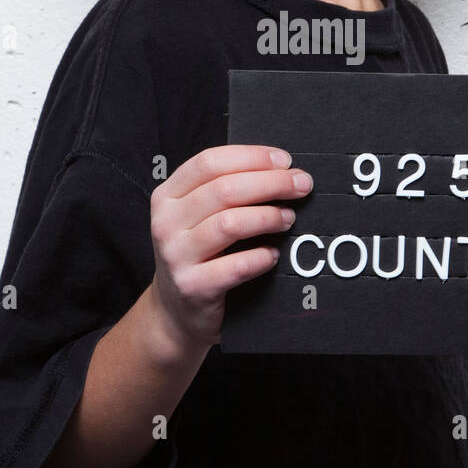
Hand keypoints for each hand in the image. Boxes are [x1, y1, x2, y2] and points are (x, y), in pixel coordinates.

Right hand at [145, 144, 312, 352]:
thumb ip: (224, 191)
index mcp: (168, 196)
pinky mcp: (193, 287)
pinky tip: (273, 254)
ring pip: (229, 223)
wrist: (176, 311)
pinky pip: (236, 266)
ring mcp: (176, 256)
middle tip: (301, 185)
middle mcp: (166, 223)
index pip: (209, 162)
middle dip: (271, 183)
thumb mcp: (197, 216)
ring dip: (267, 217)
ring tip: (288, 218)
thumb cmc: (198, 255)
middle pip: (224, 189)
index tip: (284, 161)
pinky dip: (261, 257)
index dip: (251, 157)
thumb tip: (281, 170)